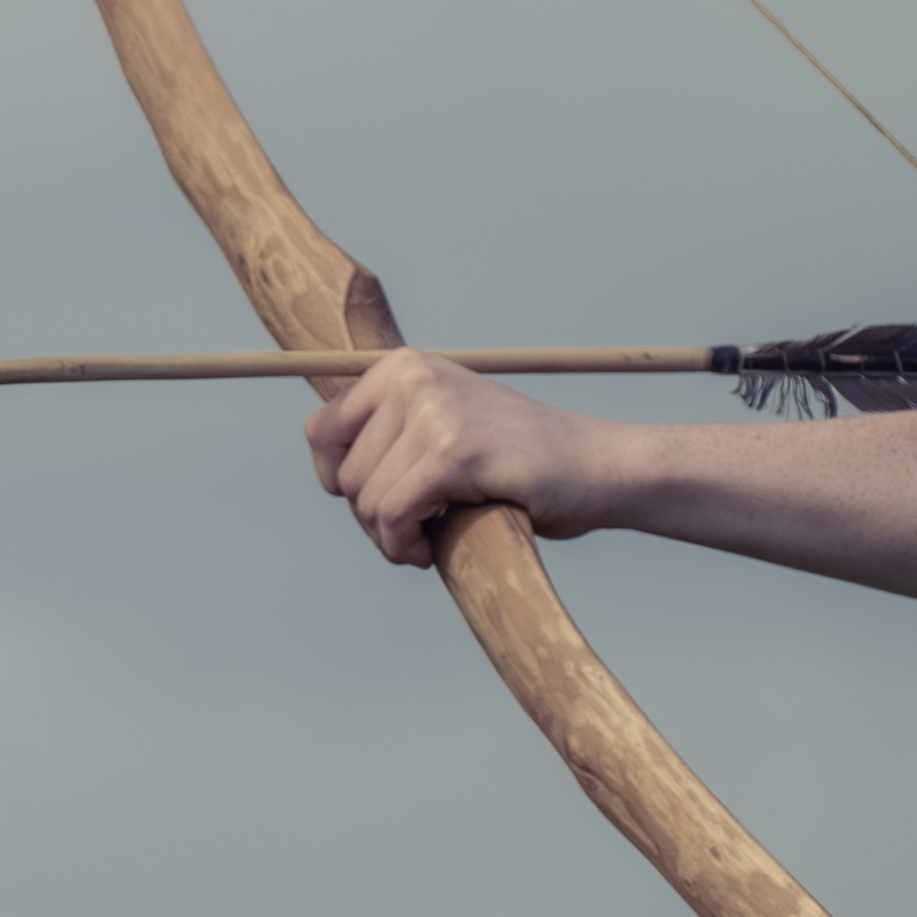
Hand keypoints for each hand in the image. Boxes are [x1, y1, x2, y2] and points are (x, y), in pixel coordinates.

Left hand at [305, 347, 586, 573]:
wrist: (597, 468)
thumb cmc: (518, 465)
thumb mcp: (442, 429)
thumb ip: (390, 437)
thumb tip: (327, 473)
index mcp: (402, 365)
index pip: (319, 432)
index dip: (338, 482)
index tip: (378, 503)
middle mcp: (412, 376)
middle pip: (342, 476)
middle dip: (372, 520)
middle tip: (417, 531)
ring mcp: (434, 409)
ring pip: (365, 501)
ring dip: (391, 538)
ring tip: (429, 539)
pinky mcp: (454, 450)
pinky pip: (393, 515)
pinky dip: (403, 546)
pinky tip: (430, 550)